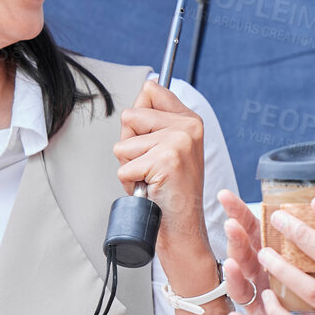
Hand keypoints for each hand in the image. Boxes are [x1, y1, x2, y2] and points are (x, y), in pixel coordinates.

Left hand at [113, 77, 212, 285]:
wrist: (182, 228)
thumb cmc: (169, 191)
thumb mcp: (167, 148)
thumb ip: (154, 119)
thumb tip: (145, 86)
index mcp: (190, 119)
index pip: (150, 90)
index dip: (138, 117)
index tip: (149, 139)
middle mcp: (188, 127)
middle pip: (129, 116)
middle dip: (130, 145)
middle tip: (150, 166)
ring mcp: (178, 142)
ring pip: (123, 145)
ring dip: (130, 166)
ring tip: (151, 179)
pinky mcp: (165, 161)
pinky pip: (123, 167)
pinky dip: (130, 183)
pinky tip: (150, 189)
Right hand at [218, 189, 314, 314]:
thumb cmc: (310, 307)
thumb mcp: (310, 273)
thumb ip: (309, 246)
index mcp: (273, 262)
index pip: (254, 233)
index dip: (241, 214)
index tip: (226, 196)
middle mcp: (261, 282)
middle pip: (245, 257)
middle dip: (236, 240)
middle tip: (231, 224)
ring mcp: (261, 307)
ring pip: (243, 289)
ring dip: (235, 277)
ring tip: (231, 264)